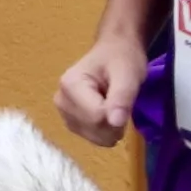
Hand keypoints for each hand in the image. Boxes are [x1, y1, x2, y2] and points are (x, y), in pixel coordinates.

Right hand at [56, 31, 145, 147]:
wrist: (115, 52)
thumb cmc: (122, 59)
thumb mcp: (128, 74)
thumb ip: (122, 97)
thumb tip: (116, 122)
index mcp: (70, 85)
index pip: (96, 117)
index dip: (116, 115)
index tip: (124, 99)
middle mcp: (61, 101)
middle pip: (93, 129)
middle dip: (114, 122)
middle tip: (121, 101)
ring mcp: (64, 113)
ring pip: (94, 137)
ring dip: (112, 127)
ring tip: (113, 104)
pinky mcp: (71, 122)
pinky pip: (93, 138)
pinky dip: (106, 130)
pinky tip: (107, 112)